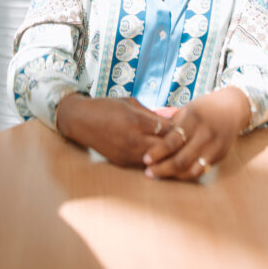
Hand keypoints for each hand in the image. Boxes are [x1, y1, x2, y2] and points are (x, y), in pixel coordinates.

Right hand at [55, 95, 174, 166]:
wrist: (81, 121)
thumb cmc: (107, 107)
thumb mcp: (131, 103)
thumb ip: (152, 113)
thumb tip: (174, 118)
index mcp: (136, 121)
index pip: (168, 130)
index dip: (180, 130)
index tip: (186, 127)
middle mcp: (133, 139)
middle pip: (167, 148)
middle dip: (178, 145)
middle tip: (186, 142)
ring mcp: (127, 153)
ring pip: (158, 161)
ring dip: (168, 157)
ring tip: (177, 152)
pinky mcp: (122, 162)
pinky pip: (145, 165)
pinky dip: (155, 162)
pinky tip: (161, 157)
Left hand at [142, 88, 251, 180]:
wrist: (232, 107)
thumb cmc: (203, 108)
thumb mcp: (187, 110)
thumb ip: (171, 124)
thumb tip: (150, 137)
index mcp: (193, 119)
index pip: (173, 141)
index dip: (158, 152)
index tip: (146, 159)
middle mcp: (205, 134)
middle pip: (181, 159)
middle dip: (162, 168)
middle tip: (149, 173)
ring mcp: (215, 147)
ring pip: (192, 169)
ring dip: (173, 175)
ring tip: (159, 176)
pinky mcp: (221, 155)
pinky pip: (201, 170)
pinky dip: (187, 175)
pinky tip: (175, 175)